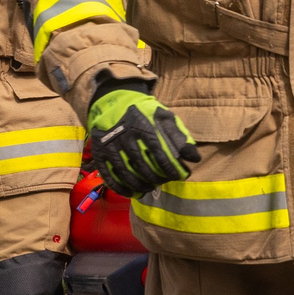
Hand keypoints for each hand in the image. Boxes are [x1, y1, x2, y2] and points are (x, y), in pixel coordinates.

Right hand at [86, 85, 202, 197]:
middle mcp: (125, 137)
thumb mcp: (164, 117)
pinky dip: (121, 188)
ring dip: (141, 185)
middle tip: (165, 182)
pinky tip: (133, 193)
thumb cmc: (144, 112)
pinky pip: (109, 176)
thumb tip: (194, 158)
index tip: (180, 175)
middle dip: (157, 178)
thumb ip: (179, 137)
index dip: (171, 168)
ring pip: (126, 174)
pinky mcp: (99, 153)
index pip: (160, 154)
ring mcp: (110, 147)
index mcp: (143, 127)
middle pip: (143, 166)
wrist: (114, 101)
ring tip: (151, 188)